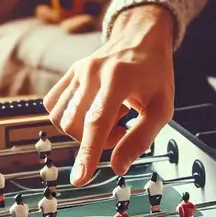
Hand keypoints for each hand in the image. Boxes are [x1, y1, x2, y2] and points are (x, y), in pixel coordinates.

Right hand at [43, 5, 175, 185]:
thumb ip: (140, 139)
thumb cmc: (154, 74)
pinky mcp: (68, 74)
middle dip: (97, 140)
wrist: (141, 38)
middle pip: (77, 125)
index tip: (80, 178)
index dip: (88, 153)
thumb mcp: (161, 108)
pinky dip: (70, 118)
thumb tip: (118, 168)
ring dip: (84, 130)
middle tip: (122, 128)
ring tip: (110, 116)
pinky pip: (55, 107)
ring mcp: (76, 71)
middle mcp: (91, 72)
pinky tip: (92, 110)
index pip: (96, 122)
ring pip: (63, 119)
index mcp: (118, 78)